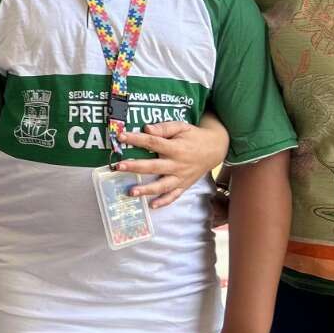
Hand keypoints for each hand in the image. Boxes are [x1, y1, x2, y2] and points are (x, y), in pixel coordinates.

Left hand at [114, 119, 228, 208]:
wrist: (214, 150)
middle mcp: (178, 164)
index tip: (120, 137)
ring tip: (131, 192)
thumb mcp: (181, 127)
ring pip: (162, 185)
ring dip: (146, 190)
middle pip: (154, 167)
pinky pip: (174, 196)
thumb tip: (146, 128)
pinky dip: (164, 202)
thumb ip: (164, 128)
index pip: (153, 143)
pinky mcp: (184, 185)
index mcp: (176, 148)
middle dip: (135, 167)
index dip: (136, 139)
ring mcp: (181, 177)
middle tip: (119, 167)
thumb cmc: (193, 136)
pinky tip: (152, 205)